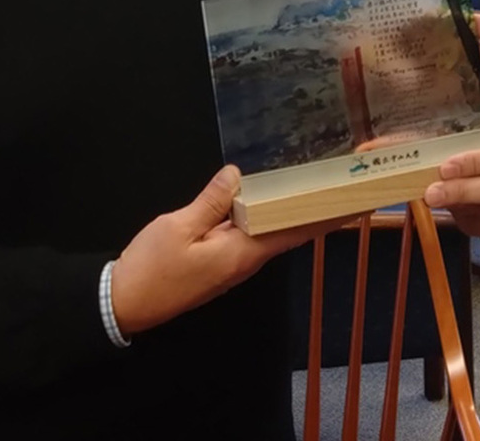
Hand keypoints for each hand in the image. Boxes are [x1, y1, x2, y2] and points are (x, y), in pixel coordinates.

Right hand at [110, 165, 339, 334]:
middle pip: (289, 232)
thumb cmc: (150, 268)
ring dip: (295, 213)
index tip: (356, 203)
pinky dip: (268, 217)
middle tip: (346, 186)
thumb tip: (237, 176)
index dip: (327, 216)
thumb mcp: (177, 227)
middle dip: (318, 211)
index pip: (295, 231)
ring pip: (271, 233)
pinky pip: (252, 235)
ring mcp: (233, 263)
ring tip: (319, 188)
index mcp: (241, 253)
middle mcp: (245, 260)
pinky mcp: (220, 262)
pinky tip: (270, 201)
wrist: (123, 304)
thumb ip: (211, 201)